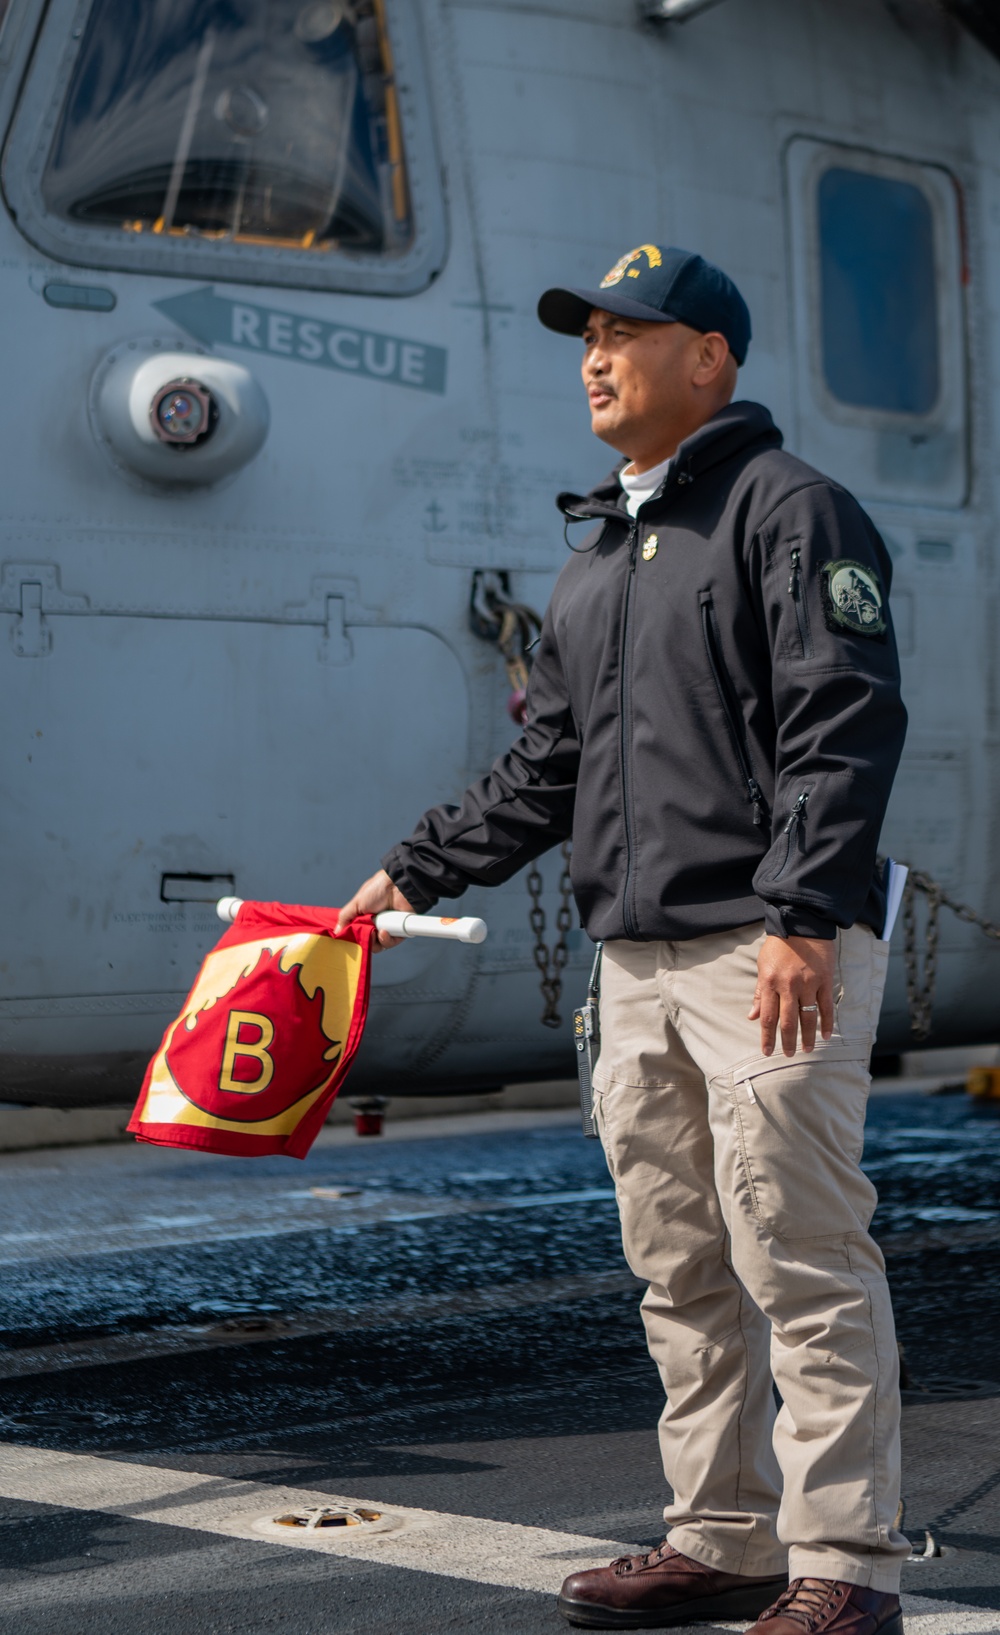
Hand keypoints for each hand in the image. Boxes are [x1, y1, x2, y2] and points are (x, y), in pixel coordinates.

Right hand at [337, 868, 415, 949]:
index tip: (349, 939)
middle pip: (367, 942)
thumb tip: (337, 932)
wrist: (397, 886)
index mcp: (364, 918)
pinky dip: (386, 940)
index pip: (357, 934)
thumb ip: (345, 918)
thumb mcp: (356, 903)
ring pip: (379, 946)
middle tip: (365, 934)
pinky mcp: (400, 932)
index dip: (353, 938)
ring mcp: (388, 928)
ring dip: (376, 941)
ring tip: (376, 931)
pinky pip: (391, 943)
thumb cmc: (377, 890)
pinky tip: (384, 932)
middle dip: (365, 941)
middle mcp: (376, 924)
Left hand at [749, 934, 835, 1057]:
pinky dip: (827, 1023)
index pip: (767, 1017)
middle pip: (787, 1021)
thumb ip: (760, 993)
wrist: (802, 924)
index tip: (767, 1052)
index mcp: (769, 982)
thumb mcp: (763, 966)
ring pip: (808, 1017)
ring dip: (807, 1036)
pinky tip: (825, 1035)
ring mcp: (808, 983)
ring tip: (807, 1050)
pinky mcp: (824, 980)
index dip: (767, 1037)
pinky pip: (826, 1006)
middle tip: (789, 1055)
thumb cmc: (779, 946)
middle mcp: (788, 985)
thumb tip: (752, 1016)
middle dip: (787, 1041)